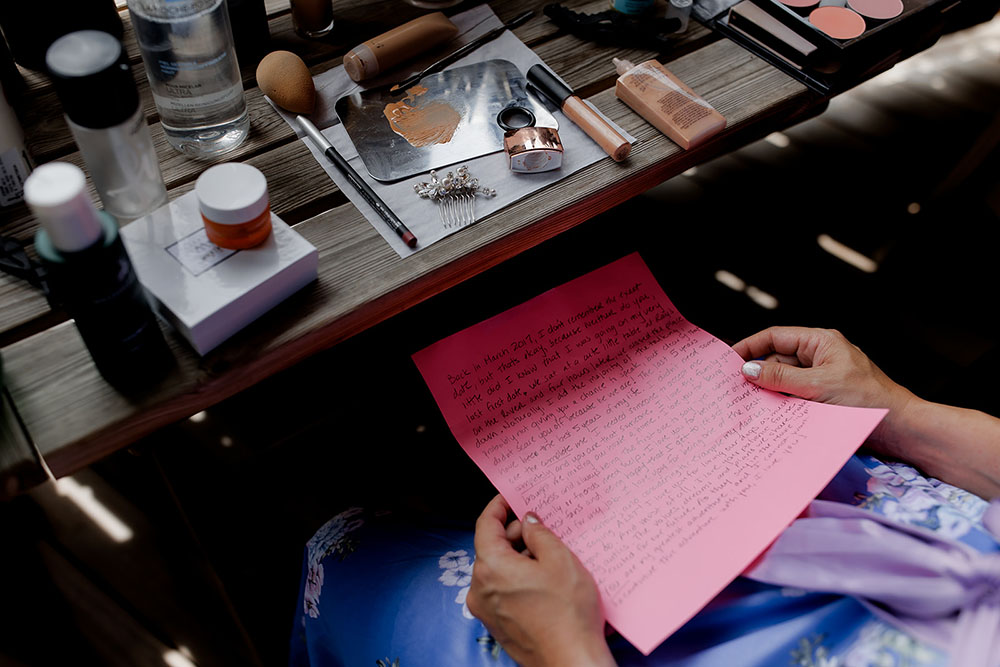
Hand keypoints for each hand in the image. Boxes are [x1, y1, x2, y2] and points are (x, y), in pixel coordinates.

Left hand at [467, 495, 615, 666]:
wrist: (571, 662)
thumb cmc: (568, 615)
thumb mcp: (559, 560)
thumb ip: (539, 533)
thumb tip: (528, 521)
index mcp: (491, 567)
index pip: (485, 525)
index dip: (498, 506)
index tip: (509, 497)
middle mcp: (480, 589)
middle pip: (491, 547)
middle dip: (514, 533)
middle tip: (540, 526)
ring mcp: (486, 609)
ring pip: (497, 569)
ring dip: (518, 557)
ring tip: (548, 555)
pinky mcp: (497, 624)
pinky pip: (502, 589)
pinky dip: (517, 578)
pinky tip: (543, 578)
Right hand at [732, 327, 914, 449]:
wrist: (901, 429)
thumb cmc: (868, 400)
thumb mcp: (818, 386)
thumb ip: (781, 377)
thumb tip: (748, 370)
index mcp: (820, 342)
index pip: (775, 337)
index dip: (750, 346)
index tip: (728, 361)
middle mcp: (819, 357)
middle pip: (777, 359)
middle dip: (757, 373)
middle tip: (733, 388)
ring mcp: (821, 378)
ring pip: (784, 381)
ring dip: (769, 392)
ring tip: (748, 404)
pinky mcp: (823, 399)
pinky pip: (794, 397)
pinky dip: (781, 405)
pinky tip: (768, 416)